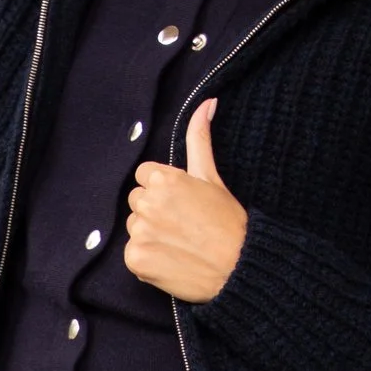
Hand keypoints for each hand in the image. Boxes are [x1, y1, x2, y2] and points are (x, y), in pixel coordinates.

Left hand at [125, 99, 247, 301]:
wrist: (238, 268)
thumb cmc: (228, 222)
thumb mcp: (212, 177)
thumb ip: (200, 138)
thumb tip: (207, 103)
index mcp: (164, 180)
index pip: (144, 176)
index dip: (164, 190)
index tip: (182, 203)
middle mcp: (147, 203)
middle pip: (137, 201)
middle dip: (155, 210)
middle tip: (184, 224)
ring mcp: (139, 232)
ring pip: (134, 227)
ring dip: (150, 234)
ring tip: (180, 242)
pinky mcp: (135, 258)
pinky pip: (132, 253)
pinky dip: (148, 258)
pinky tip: (172, 258)